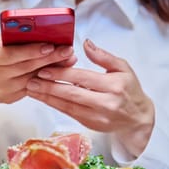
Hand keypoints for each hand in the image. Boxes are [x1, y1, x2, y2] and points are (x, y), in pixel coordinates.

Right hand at [0, 35, 76, 137]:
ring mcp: (1, 90)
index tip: (50, 44)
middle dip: (50, 58)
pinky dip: (46, 78)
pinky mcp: (9, 99)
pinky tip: (58, 71)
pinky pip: (31, 87)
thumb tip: (40, 33)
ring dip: (52, 69)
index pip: (11, 54)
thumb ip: (11, 40)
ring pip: (32, 78)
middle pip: (26, 66)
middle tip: (68, 50)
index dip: (31, 50)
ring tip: (68, 59)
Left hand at [26, 39, 153, 156]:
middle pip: (73, 94)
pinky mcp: (91, 125)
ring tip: (31, 89)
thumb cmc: (129, 89)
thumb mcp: (123, 68)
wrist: (137, 118)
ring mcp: (98, 117)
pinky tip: (43, 97)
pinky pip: (69, 113)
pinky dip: (55, 105)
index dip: (63, 74)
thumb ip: (103, 56)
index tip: (45, 69)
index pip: (84, 78)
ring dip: (47, 98)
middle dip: (49, 87)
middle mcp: (106, 104)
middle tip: (32, 80)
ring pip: (68, 106)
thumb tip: (86, 43)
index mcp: (114, 86)